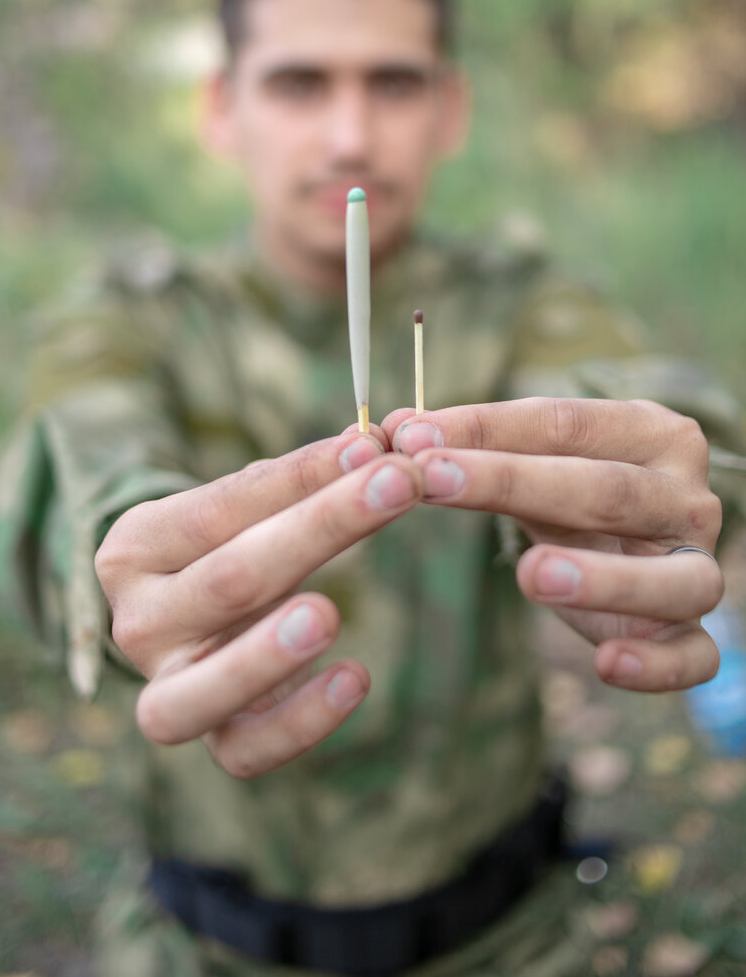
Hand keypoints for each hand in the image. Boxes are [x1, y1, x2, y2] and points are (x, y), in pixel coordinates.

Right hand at [95, 429, 422, 776]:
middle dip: (321, 528)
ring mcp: (167, 689)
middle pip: (228, 580)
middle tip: (399, 486)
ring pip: (201, 691)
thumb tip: (371, 448)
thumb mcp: (245, 508)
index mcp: (136, 547)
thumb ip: (298, 481)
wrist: (188, 626)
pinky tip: (356, 679)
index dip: (301, 478)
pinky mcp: (212, 741)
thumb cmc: (226, 549)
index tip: (376, 449)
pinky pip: (246, 752)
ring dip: (265, 655)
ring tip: (328, 615)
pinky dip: (300, 724)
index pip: (220, 508)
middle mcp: (138, 622)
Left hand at [382, 398, 722, 691]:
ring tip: (532, 574)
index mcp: (651, 434)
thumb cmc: (574, 502)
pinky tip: (608, 665)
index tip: (409, 436)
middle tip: (432, 480)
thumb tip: (390, 432)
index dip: (484, 428)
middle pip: (605, 490)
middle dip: (513, 483)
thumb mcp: (530, 468)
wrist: (635, 557)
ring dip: (603, 578)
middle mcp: (687, 497)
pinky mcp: (694, 635)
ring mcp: (699, 567)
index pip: (563, 423)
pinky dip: (657, 665)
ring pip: (669, 576)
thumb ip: (474, 450)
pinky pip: (695, 657)